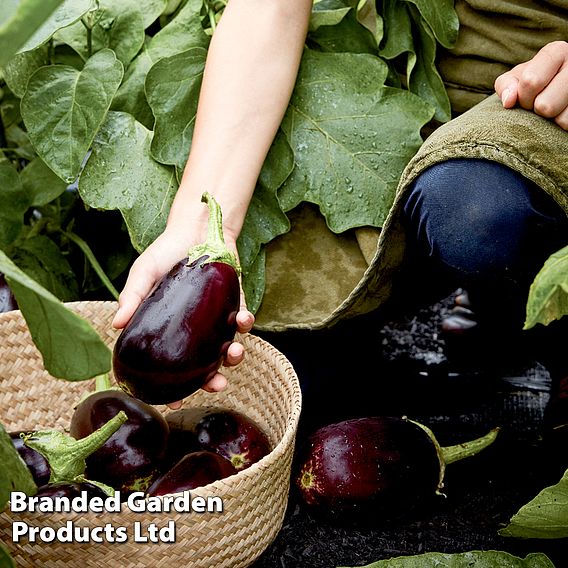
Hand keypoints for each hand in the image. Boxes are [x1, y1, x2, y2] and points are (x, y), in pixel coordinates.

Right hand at [112, 224, 254, 406]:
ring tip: (232, 355)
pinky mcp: (234, 304)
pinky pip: (242, 320)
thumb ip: (132, 297)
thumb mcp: (144, 273)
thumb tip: (116, 325)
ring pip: (226, 349)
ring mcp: (215, 320)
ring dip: (232, 357)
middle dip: (212, 380)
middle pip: (204, 365)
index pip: (170, 364)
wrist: (195, 229)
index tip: (170, 404)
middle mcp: (194, 331)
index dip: (171, 386)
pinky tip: (241, 319)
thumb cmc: (166, 253)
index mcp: (170, 329)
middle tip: (217, 386)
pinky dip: (244, 322)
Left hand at [494, 41, 567, 129]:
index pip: (531, 82)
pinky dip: (559, 124)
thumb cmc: (531, 83)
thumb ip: (506, 85)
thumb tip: (508, 101)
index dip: (523, 97)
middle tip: (538, 103)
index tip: (524, 97)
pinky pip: (567, 123)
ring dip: (549, 120)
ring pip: (561, 117)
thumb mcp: (515, 79)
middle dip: (536, 110)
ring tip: (551, 107)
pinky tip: (560, 112)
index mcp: (556, 53)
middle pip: (545, 105)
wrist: (552, 88)